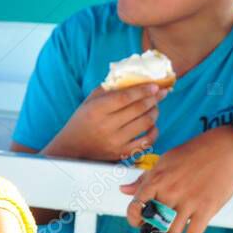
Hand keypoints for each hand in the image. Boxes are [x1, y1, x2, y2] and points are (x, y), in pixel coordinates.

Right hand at [46, 84, 166, 160]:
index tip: (155, 85)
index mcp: (96, 110)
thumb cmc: (81, 121)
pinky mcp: (122, 153)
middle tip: (160, 93)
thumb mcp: (88, 102)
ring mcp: (116, 141)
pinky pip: (146, 142)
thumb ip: (107, 90)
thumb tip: (129, 80)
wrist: (72, 148)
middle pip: (138, 109)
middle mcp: (107, 126)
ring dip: (154, 112)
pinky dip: (154, 131)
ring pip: (145, 123)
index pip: (125, 97)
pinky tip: (153, 125)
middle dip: (153, 99)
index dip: (142, 90)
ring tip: (155, 107)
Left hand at [120, 125, 232, 232]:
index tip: (137, 222)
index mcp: (157, 179)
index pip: (136, 204)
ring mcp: (188, 201)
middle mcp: (170, 192)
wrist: (224, 149)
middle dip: (153, 229)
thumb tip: (125, 190)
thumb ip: (144, 178)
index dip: (133, 217)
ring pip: (172, 231)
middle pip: (154, 220)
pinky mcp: (206, 208)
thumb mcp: (163, 161)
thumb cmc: (194, 153)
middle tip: (156, 231)